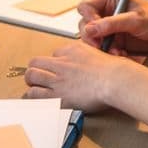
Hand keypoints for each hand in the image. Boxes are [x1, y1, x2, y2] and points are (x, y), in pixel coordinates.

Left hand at [23, 41, 137, 113]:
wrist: (115, 80)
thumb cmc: (114, 70)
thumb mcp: (99, 54)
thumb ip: (88, 57)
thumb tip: (88, 63)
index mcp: (72, 49)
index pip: (54, 53)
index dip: (55, 63)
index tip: (59, 69)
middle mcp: (62, 62)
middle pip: (36, 62)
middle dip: (36, 69)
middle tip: (40, 76)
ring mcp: (58, 79)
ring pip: (31, 75)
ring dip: (32, 81)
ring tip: (35, 86)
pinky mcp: (57, 95)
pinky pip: (35, 94)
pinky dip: (33, 95)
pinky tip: (37, 97)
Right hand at [77, 0, 147, 53]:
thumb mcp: (136, 20)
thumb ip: (112, 23)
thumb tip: (90, 29)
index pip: (86, 6)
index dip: (88, 18)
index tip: (95, 30)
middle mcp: (107, 12)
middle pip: (85, 25)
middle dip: (93, 38)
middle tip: (102, 46)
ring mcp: (110, 27)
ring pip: (93, 40)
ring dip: (103, 49)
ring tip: (118, 53)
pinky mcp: (114, 40)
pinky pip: (103, 49)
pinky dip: (110, 54)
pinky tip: (123, 55)